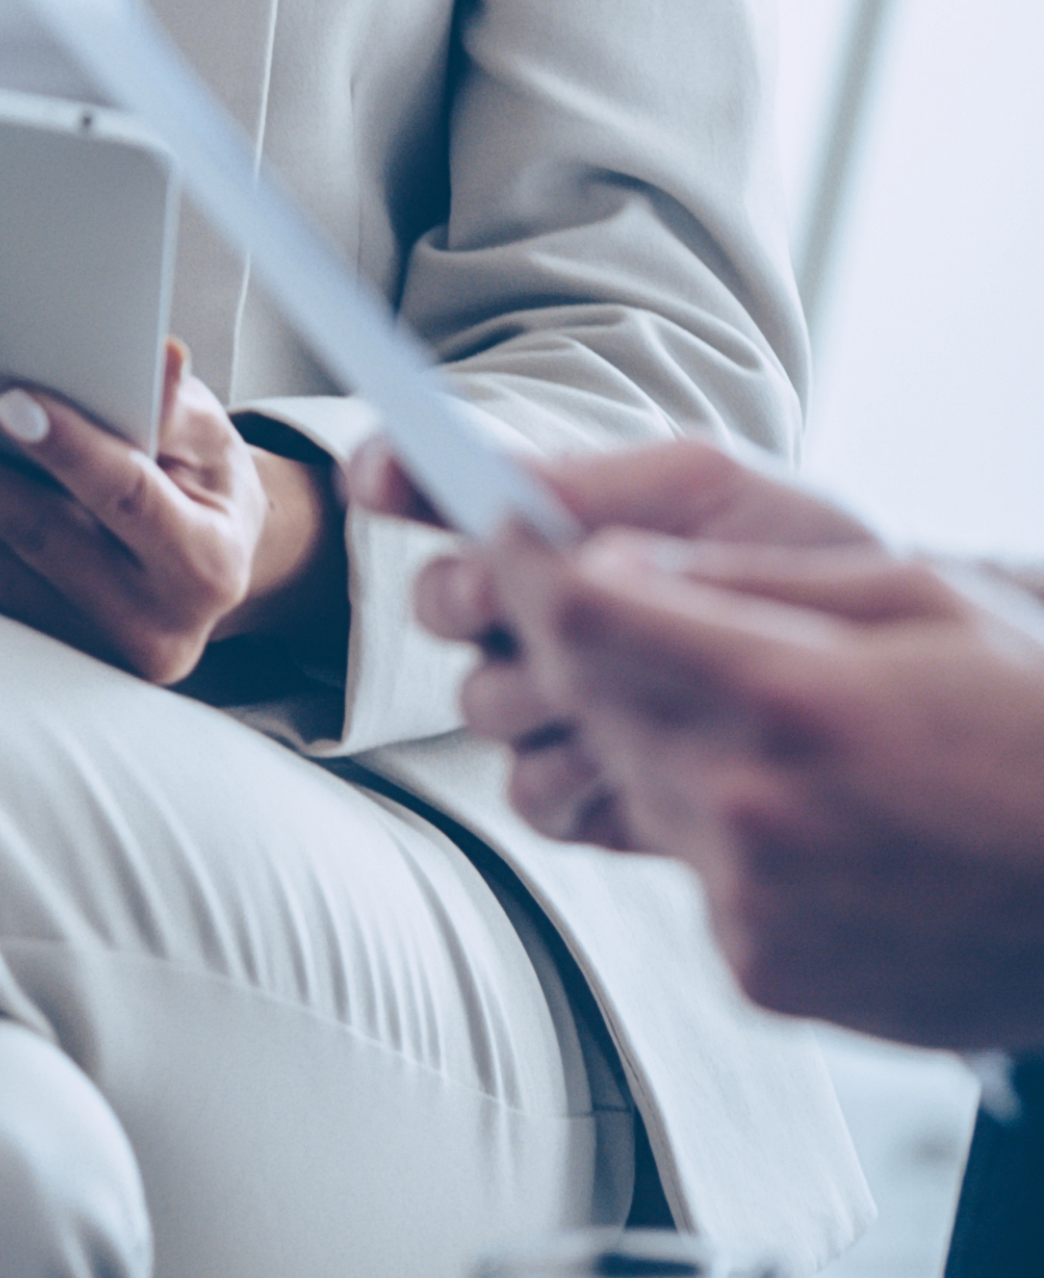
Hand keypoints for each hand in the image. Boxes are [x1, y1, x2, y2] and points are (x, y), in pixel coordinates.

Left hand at [0, 340, 340, 688]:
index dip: (67, 448)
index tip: (3, 396)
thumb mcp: (209, 443)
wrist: (203, 577)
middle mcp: (150, 626)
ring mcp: (87, 655)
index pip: (126, 495)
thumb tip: (161, 357)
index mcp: (203, 564)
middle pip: (36, 537)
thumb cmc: (200, 485)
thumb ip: (179, 408)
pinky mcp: (37, 664)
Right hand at [349, 435, 882, 850]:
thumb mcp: (711, 490)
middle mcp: (528, 614)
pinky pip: (531, 795)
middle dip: (480, 596)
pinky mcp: (582, 800)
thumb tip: (479, 478)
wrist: (891, 673)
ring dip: (546, 691)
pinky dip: (580, 775)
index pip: (429, 489)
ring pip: (481, 705)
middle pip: (438, 603)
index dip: (395, 477)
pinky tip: (647, 755)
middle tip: (530, 596)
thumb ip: (590, 480)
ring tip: (634, 683)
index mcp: (546, 527)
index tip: (386, 480)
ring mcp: (548, 710)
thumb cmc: (805, 555)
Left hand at [461, 535, 1043, 1048]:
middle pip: (582, 703)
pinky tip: (819, 814)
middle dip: (589, 648)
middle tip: (643, 616)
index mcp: (786, 698)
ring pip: (630, 789)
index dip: (528, 567)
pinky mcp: (762, 972)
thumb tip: (610, 565)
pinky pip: (692, 873)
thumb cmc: (1043, 720)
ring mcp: (752, 905)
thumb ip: (747, 583)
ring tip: (783, 728)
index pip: (578, 619)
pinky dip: (721, 831)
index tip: (511, 537)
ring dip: (662, 742)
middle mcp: (749, 811)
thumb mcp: (918, 598)